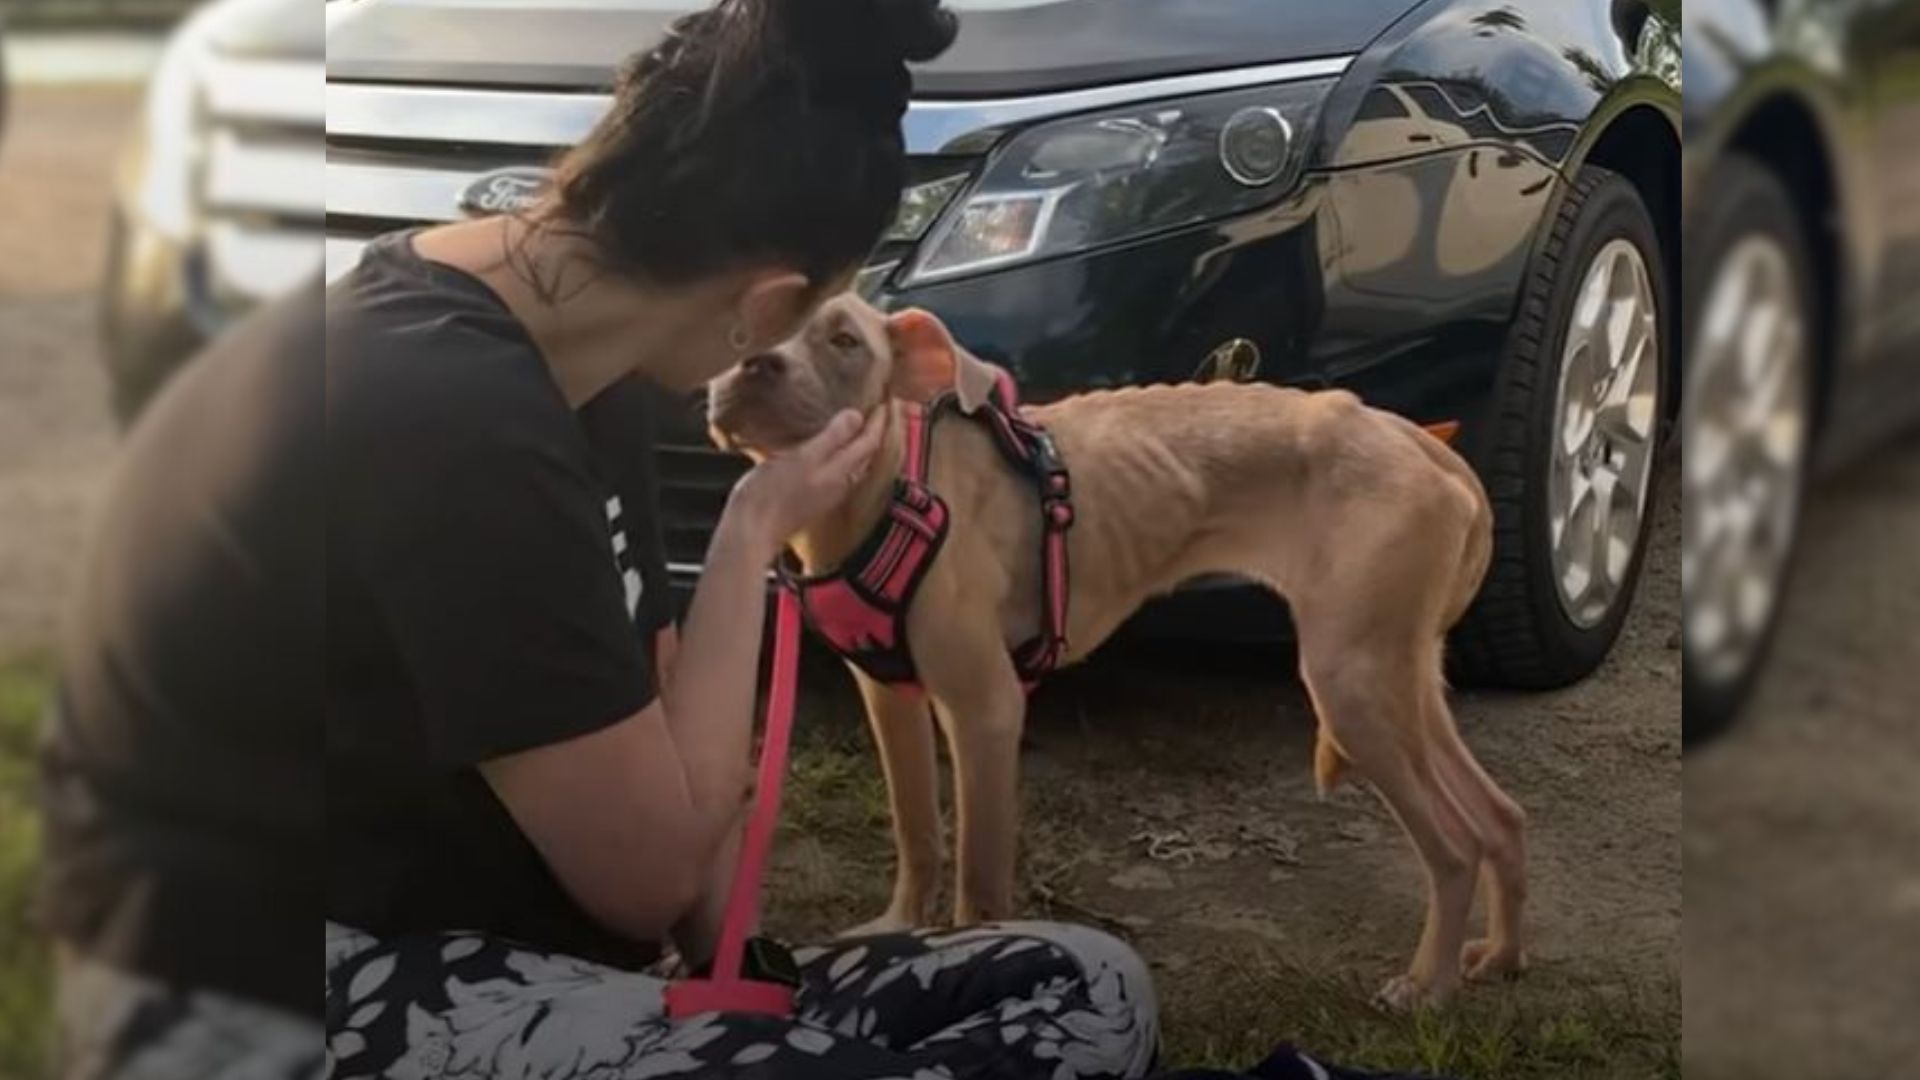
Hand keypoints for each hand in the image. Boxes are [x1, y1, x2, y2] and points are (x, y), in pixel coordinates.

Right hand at [722, 409, 884, 562]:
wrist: (752, 530)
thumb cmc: (773, 493)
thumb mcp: (803, 457)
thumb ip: (832, 438)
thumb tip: (857, 417)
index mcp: (841, 472)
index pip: (869, 442)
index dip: (879, 421)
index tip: (884, 400)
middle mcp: (840, 484)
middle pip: (866, 454)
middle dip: (873, 432)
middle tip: (876, 410)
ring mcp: (826, 493)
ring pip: (852, 464)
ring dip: (858, 444)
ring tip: (856, 425)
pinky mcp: (812, 498)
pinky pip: (835, 471)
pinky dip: (839, 455)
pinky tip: (827, 448)